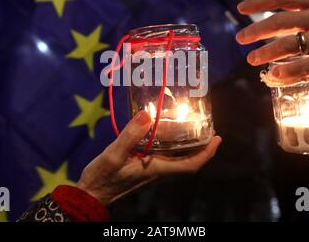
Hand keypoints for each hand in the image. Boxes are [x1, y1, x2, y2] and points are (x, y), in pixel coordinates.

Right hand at [77, 111, 221, 204]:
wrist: (90, 195)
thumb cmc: (102, 178)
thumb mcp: (113, 155)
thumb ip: (130, 135)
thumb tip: (147, 114)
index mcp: (156, 170)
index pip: (191, 165)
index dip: (207, 153)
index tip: (218, 138)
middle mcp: (158, 172)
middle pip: (187, 160)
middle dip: (201, 146)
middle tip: (206, 126)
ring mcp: (151, 171)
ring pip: (177, 158)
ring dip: (188, 145)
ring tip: (189, 125)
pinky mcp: (143, 168)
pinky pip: (164, 157)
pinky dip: (171, 145)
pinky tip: (163, 132)